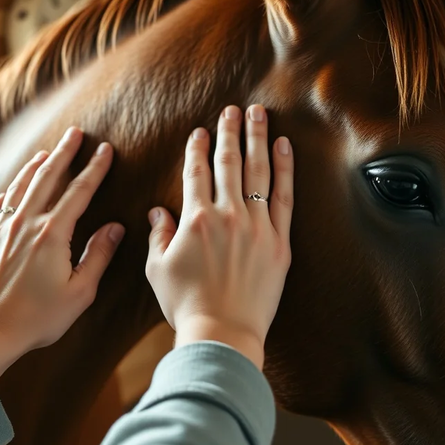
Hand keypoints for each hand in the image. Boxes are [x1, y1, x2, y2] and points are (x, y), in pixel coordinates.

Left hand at [0, 128, 124, 383]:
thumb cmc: (39, 318)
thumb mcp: (80, 292)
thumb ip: (98, 255)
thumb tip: (115, 228)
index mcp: (52, 234)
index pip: (79, 192)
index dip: (94, 169)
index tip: (105, 150)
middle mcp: (24, 225)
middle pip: (46, 179)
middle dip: (63, 154)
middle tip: (75, 134)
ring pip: (17, 190)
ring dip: (32, 169)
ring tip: (44, 154)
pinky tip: (3, 197)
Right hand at [145, 105, 293, 368]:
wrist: (222, 334)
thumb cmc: (186, 304)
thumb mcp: (158, 269)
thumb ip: (158, 234)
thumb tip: (158, 210)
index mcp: (195, 219)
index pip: (196, 172)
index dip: (198, 148)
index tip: (200, 132)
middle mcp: (227, 215)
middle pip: (229, 163)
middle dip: (229, 132)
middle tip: (232, 110)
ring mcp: (257, 226)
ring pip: (258, 171)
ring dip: (258, 138)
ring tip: (258, 114)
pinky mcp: (279, 241)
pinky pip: (284, 197)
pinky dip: (285, 169)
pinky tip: (284, 147)